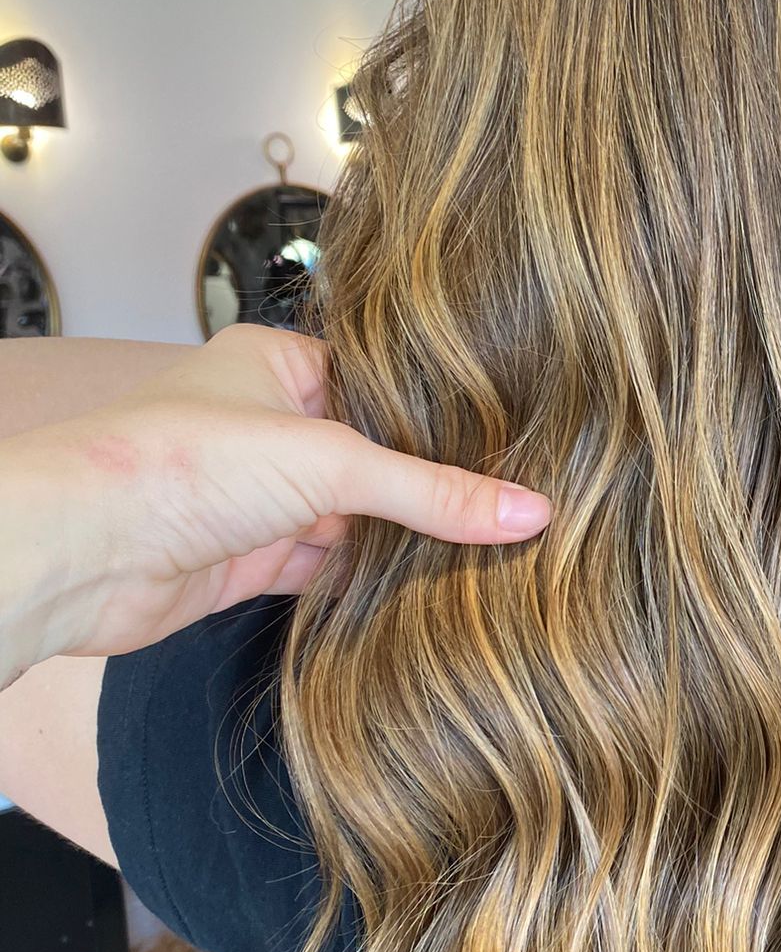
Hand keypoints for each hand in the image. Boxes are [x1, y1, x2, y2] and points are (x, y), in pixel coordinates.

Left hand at [0, 324, 549, 676]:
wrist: (80, 552)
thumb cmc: (181, 464)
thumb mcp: (329, 463)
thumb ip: (432, 492)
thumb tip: (530, 511)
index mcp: (278, 363)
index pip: (382, 379)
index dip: (444, 410)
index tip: (518, 437)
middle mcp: (268, 422)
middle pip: (373, 455)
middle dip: (429, 484)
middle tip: (518, 502)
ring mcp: (258, 495)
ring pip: (352, 517)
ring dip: (402, 539)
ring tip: (494, 549)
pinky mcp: (247, 559)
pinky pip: (327, 569)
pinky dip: (369, 581)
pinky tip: (430, 588)